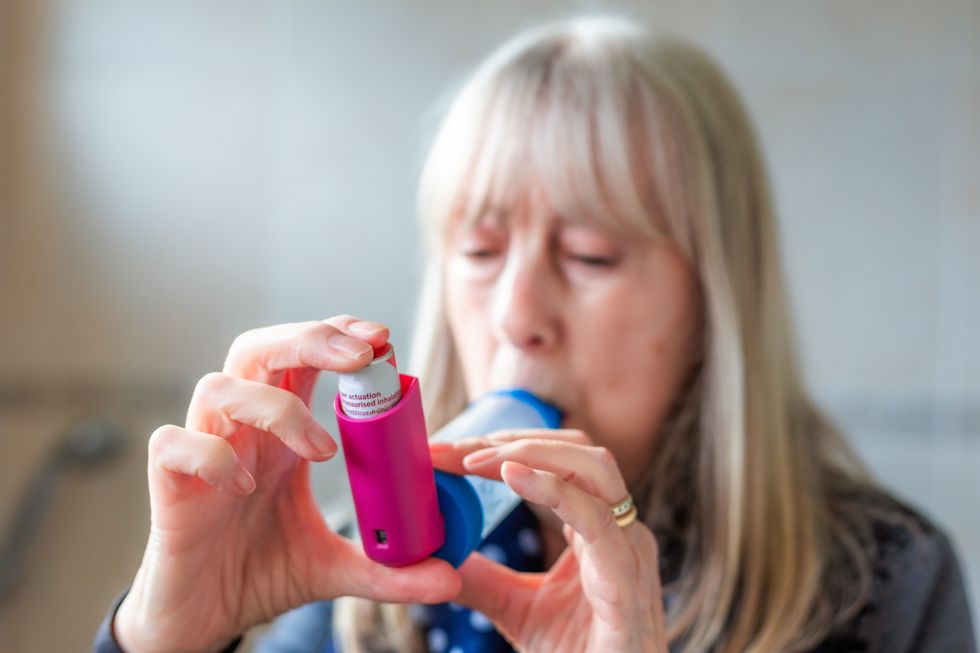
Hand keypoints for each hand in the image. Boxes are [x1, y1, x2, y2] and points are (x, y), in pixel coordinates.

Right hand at [115, 316, 460, 652]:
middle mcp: (241, 430)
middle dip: (310, 338)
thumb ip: (389, 570)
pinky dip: (211, 455)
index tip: (382, 340)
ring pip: (217, 386)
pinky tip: (244, 486)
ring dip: (274, 406)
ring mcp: (202, 452)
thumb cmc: (260, 573)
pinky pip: (173, 444)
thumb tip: (450, 579)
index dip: (337, 334)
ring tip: (319, 452)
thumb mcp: (336, 569)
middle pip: (259, 347)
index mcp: (281, 432)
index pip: (303, 355)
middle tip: (360, 357)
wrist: (203, 618)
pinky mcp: (169, 486)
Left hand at [430, 430, 667, 652]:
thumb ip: (483, 579)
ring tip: (474, 459)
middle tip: (453, 449)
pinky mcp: (625, 580)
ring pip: (593, 467)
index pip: (558, 462)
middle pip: (576, 451)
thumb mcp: (517, 609)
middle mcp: (619, 529)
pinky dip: (553, 489)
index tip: (448, 451)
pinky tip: (511, 474)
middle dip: (513, 439)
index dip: (505, 446)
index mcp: (598, 529)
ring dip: (529, 452)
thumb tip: (440, 552)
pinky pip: (595, 520)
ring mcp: (628, 550)